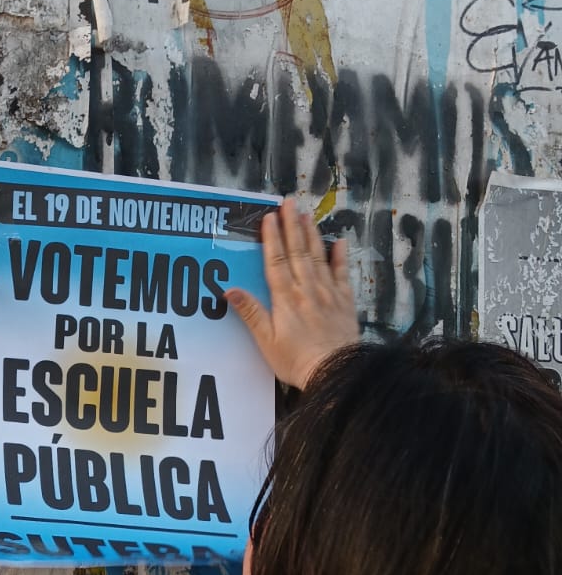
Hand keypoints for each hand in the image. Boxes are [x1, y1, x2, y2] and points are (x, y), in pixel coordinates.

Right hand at [227, 198, 358, 388]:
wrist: (336, 372)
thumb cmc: (296, 360)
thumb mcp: (266, 341)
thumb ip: (250, 313)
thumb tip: (228, 289)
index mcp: (286, 298)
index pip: (276, 261)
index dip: (272, 238)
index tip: (269, 217)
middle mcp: (308, 289)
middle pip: (298, 252)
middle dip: (292, 225)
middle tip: (289, 202)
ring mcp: (329, 293)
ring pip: (318, 257)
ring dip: (311, 234)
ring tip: (307, 214)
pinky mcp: (345, 302)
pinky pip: (343, 274)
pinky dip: (340, 256)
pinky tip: (339, 241)